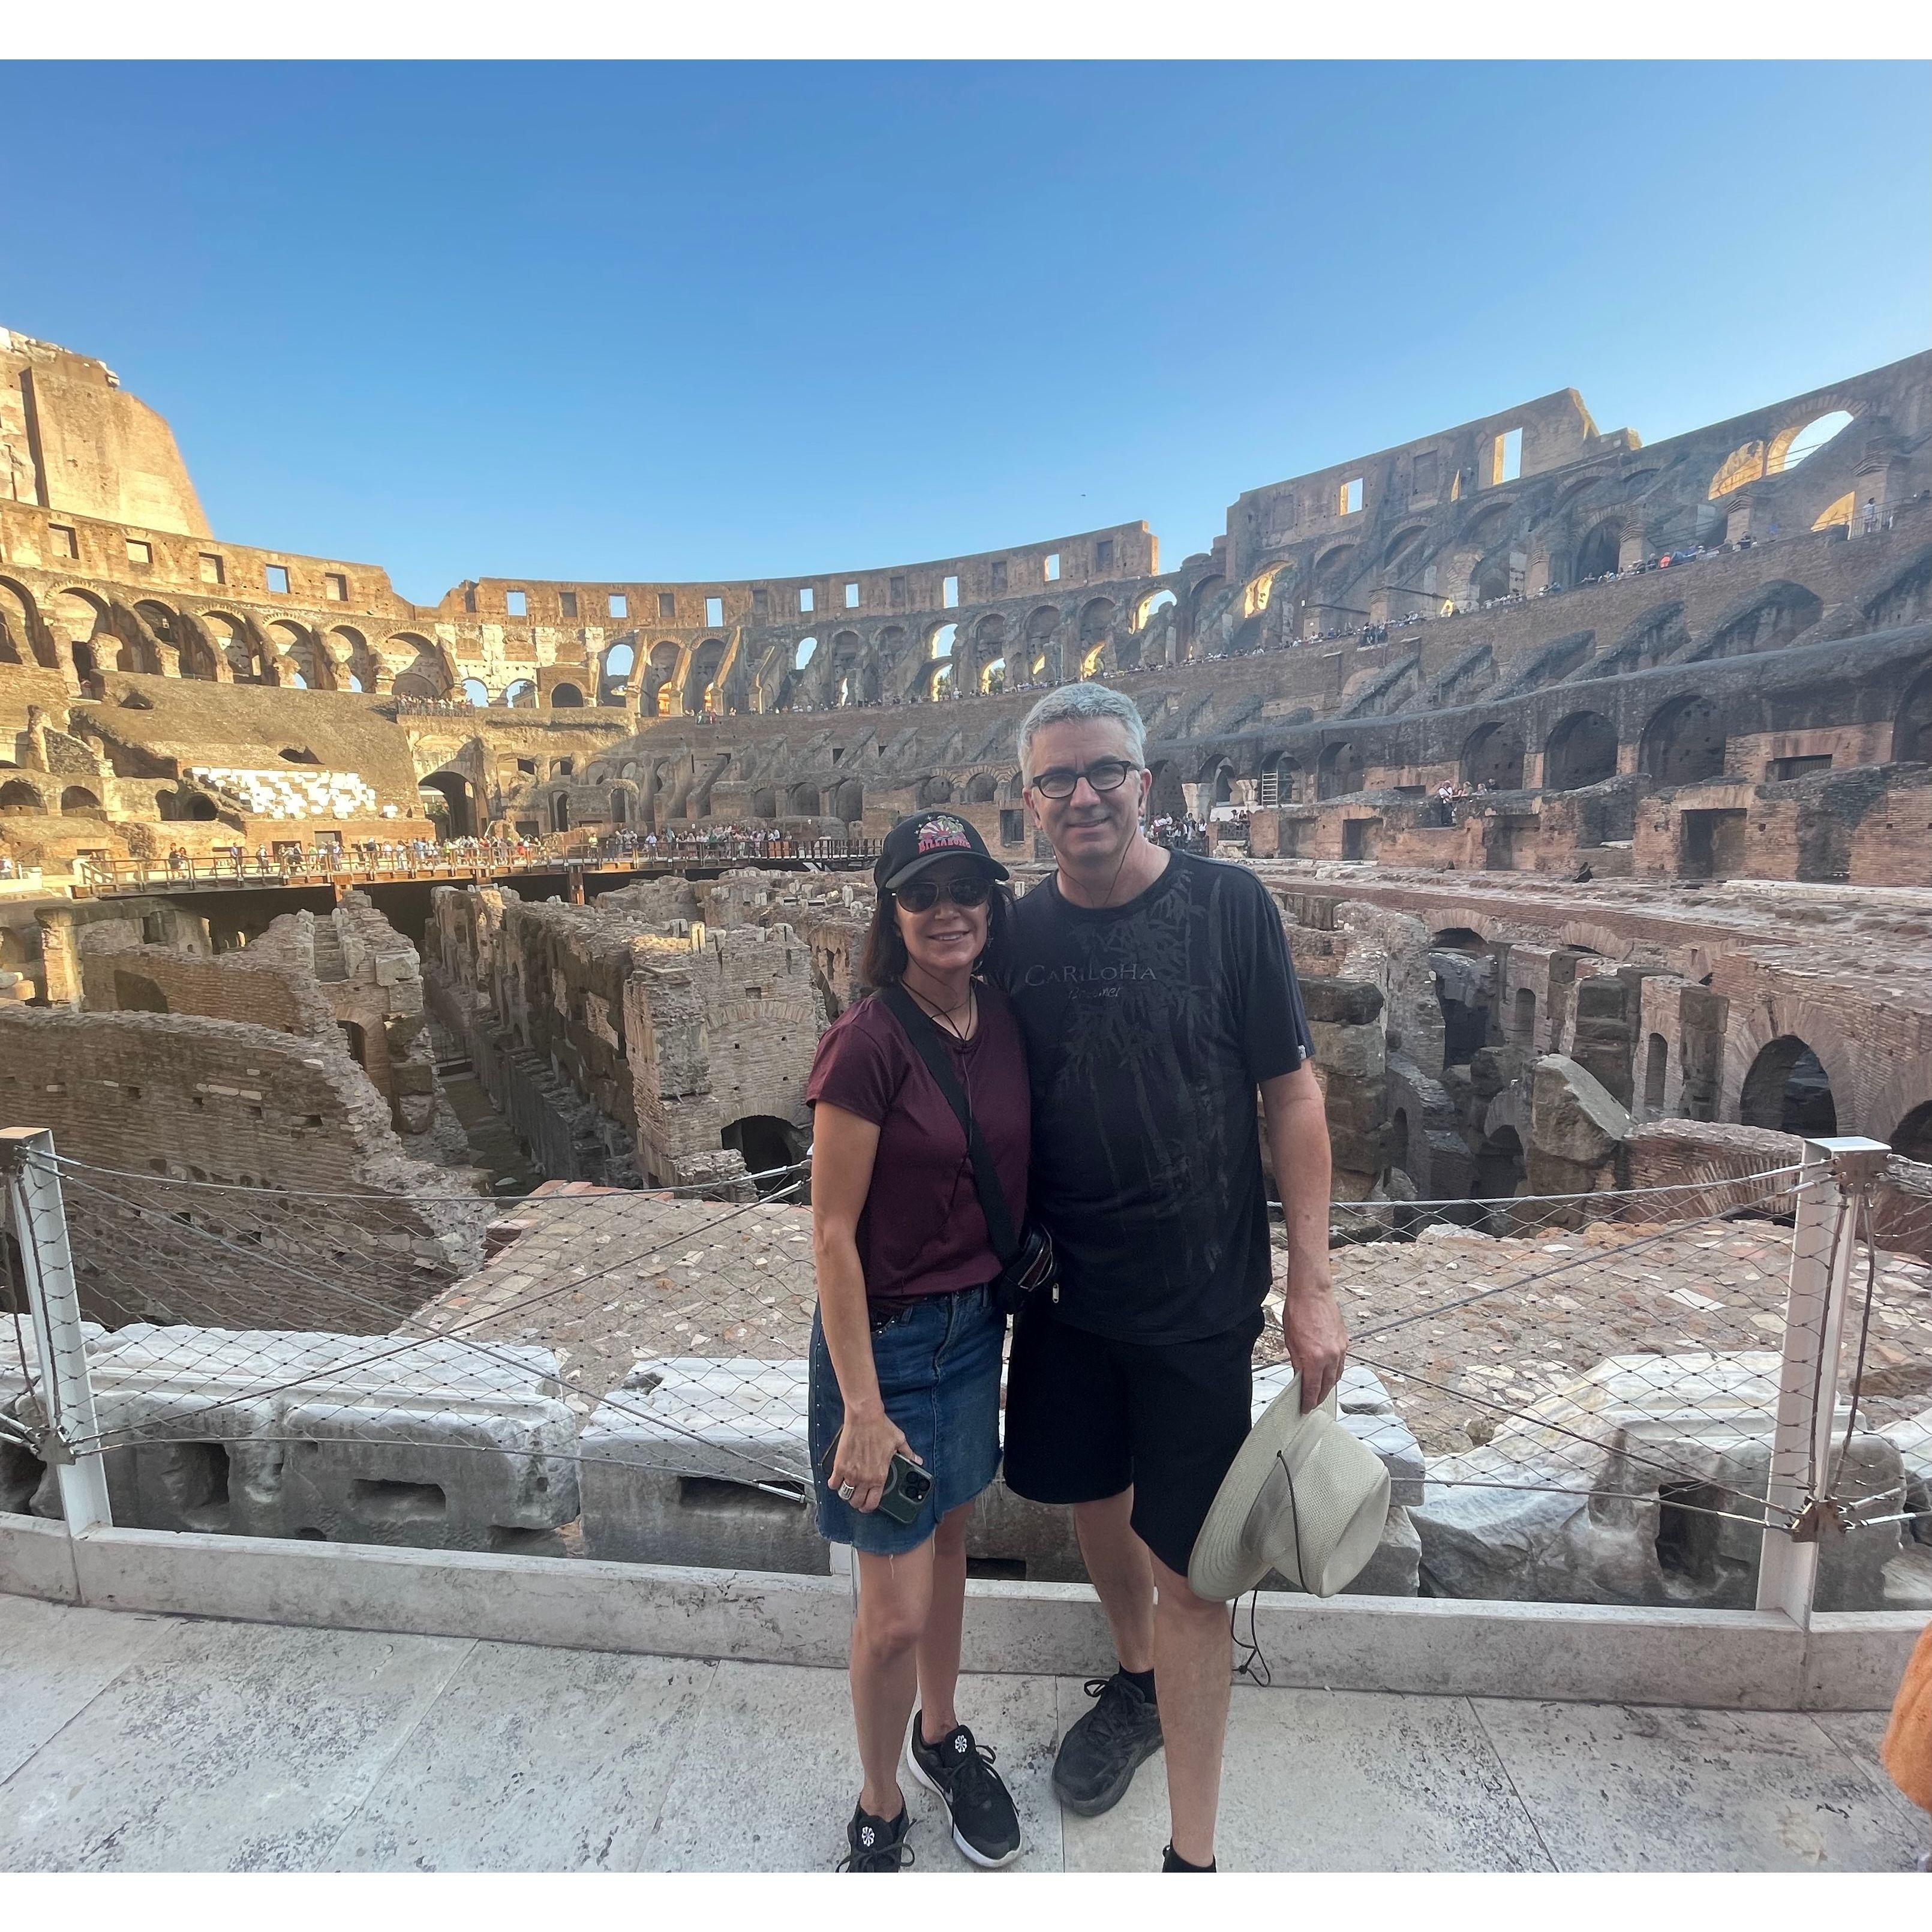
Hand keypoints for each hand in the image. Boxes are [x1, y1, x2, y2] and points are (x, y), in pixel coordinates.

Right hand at [828, 1407, 918, 1514]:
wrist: (864, 1416)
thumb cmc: (881, 1427)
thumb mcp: (899, 1441)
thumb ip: (908, 1454)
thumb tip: (917, 1460)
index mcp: (879, 1476)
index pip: (872, 1502)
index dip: (869, 1507)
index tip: (867, 1505)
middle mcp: (865, 1478)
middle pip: (856, 1502)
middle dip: (857, 1502)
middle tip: (857, 1497)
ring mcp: (851, 1473)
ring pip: (844, 1494)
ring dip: (846, 1493)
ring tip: (848, 1489)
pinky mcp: (839, 1465)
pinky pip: (833, 1483)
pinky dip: (835, 1483)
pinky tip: (837, 1479)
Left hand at [1282, 1264, 1348, 1412]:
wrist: (1312, 1293)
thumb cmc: (1297, 1312)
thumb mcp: (1290, 1341)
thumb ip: (1297, 1363)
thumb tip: (1300, 1377)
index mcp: (1314, 1358)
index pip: (1312, 1389)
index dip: (1308, 1401)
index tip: (1305, 1409)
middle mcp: (1330, 1357)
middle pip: (1327, 1386)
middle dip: (1319, 1397)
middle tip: (1312, 1403)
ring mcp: (1340, 1349)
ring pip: (1337, 1376)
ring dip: (1328, 1385)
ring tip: (1320, 1391)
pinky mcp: (1345, 1342)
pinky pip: (1341, 1364)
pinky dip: (1335, 1372)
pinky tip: (1328, 1373)